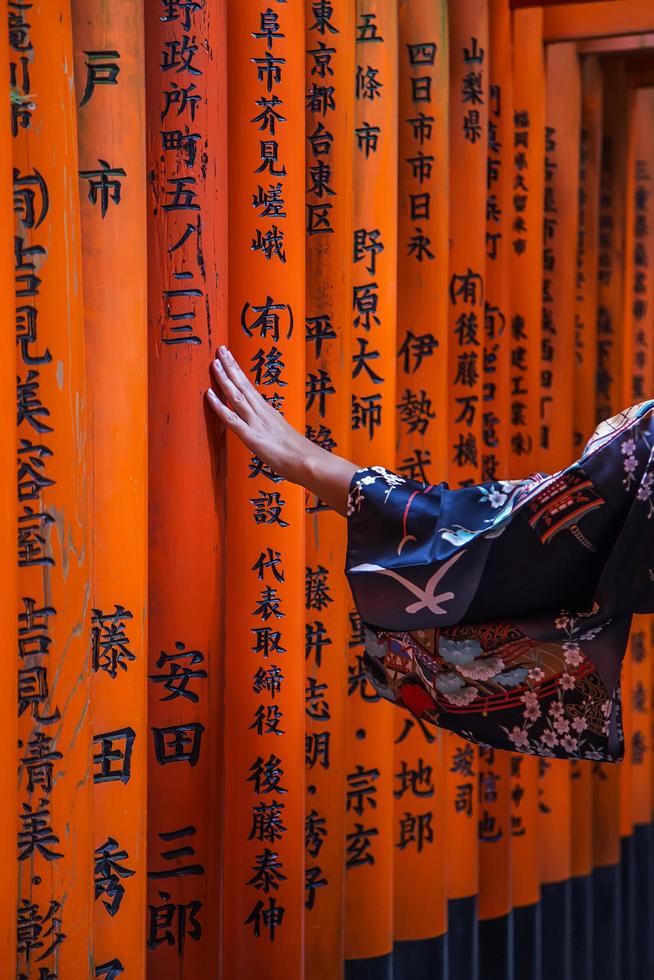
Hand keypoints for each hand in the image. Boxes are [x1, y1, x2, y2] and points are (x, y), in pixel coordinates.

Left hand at [206, 346, 357, 515]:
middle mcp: (262, 413)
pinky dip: (218, 405)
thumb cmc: (301, 456)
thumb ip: (274, 433)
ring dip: (224, 378)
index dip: (239, 372)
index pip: (250, 387)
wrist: (309, 463)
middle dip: (230, 366)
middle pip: (243, 385)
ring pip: (236, 396)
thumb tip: (270, 434)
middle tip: (220, 349)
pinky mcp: (251, 437)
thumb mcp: (285, 438)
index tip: (230, 357)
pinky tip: (208, 394)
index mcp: (270, 412)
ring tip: (214, 362)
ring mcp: (256, 423)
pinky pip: (231, 418)